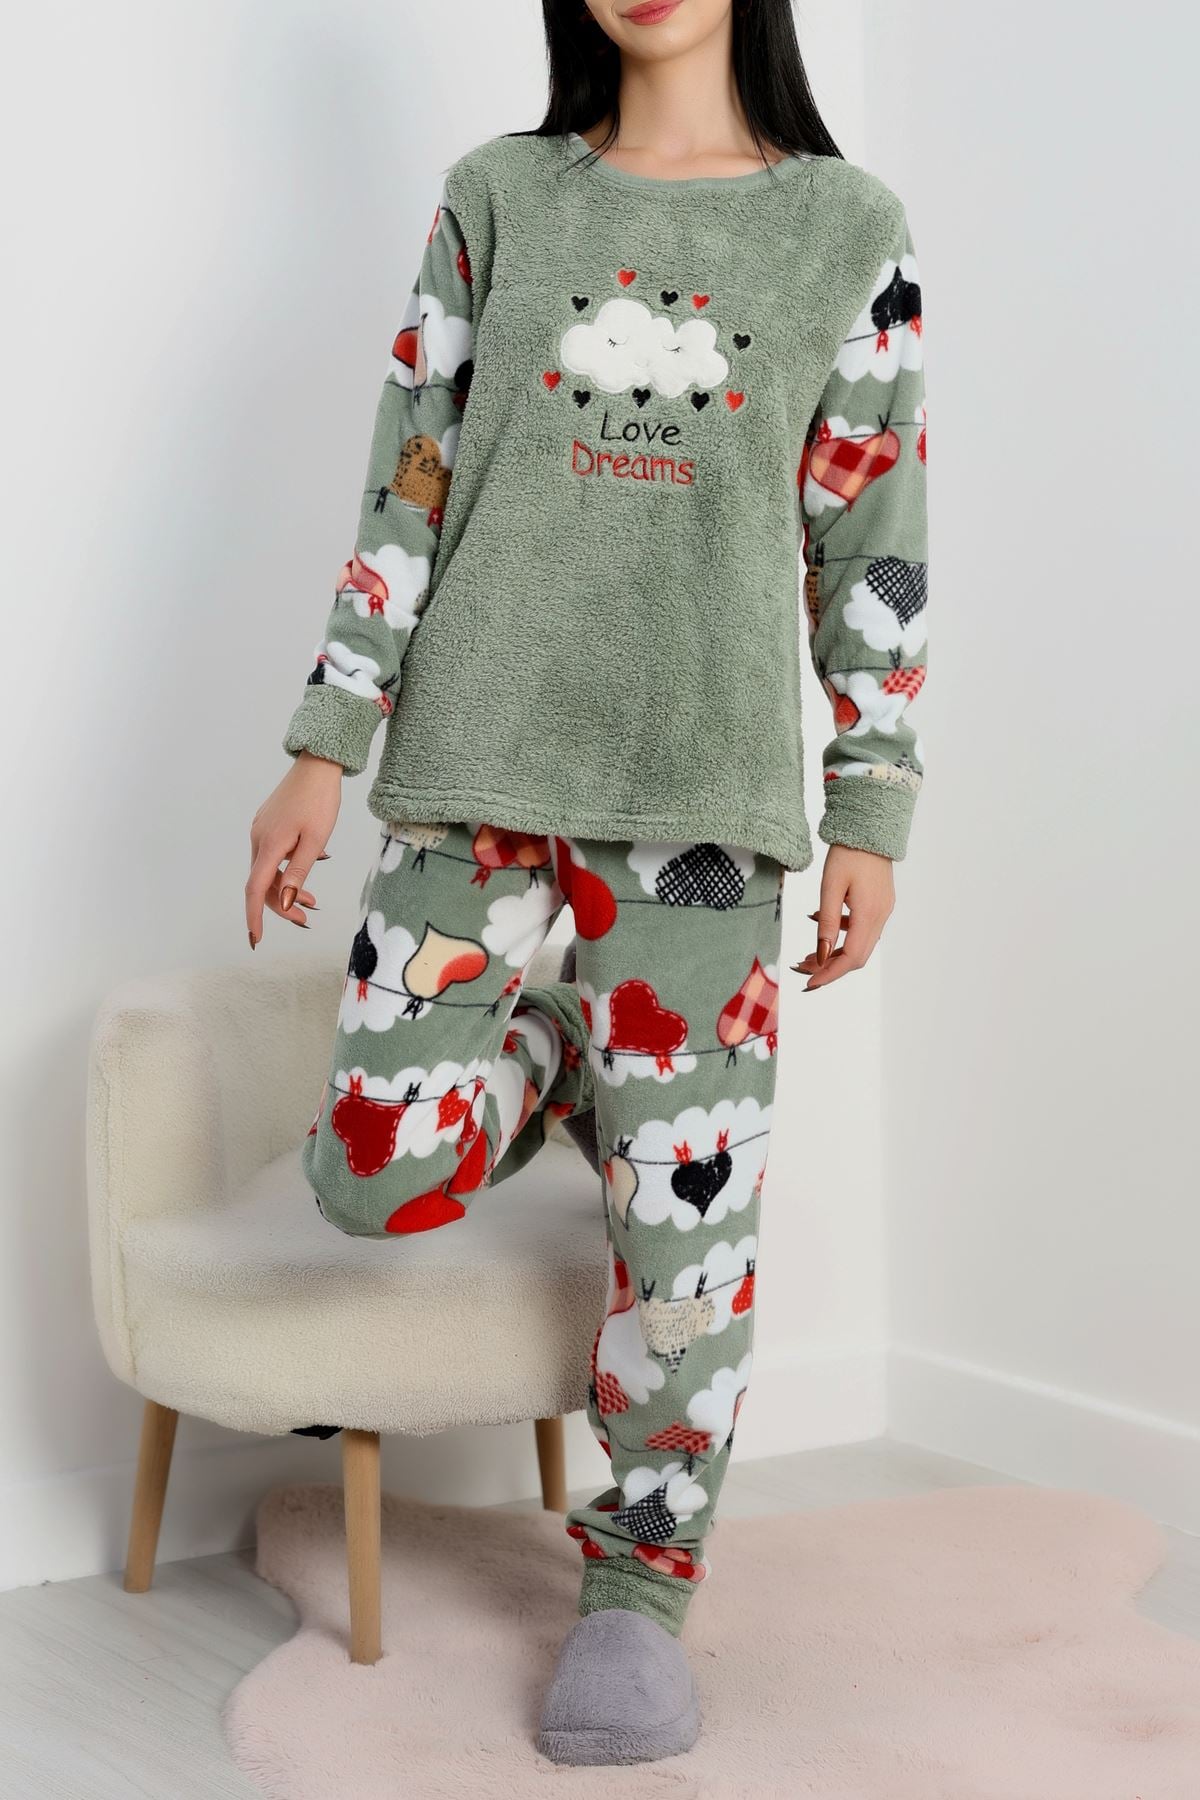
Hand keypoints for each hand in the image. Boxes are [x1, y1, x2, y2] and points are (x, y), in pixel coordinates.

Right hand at [245, 750, 342, 946]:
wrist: (317, 766)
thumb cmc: (320, 801)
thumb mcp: (315, 841)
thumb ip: (299, 872)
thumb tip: (286, 900)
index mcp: (269, 844)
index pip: (256, 890)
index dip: (255, 917)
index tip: (255, 940)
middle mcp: (258, 838)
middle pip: (262, 883)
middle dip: (281, 904)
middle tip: (305, 917)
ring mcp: (261, 829)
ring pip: (268, 869)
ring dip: (287, 888)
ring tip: (313, 899)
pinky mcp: (267, 824)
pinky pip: (272, 855)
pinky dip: (286, 870)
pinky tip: (306, 868)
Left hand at [791, 843, 894, 990]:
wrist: (870, 828)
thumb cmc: (848, 853)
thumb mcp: (830, 887)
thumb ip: (826, 922)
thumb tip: (820, 955)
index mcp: (869, 913)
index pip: (851, 958)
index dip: (829, 973)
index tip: (809, 982)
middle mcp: (881, 916)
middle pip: (857, 956)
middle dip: (830, 967)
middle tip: (803, 969)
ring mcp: (883, 910)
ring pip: (860, 944)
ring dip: (834, 952)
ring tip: (808, 953)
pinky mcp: (880, 903)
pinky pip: (862, 928)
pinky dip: (842, 934)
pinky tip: (820, 922)